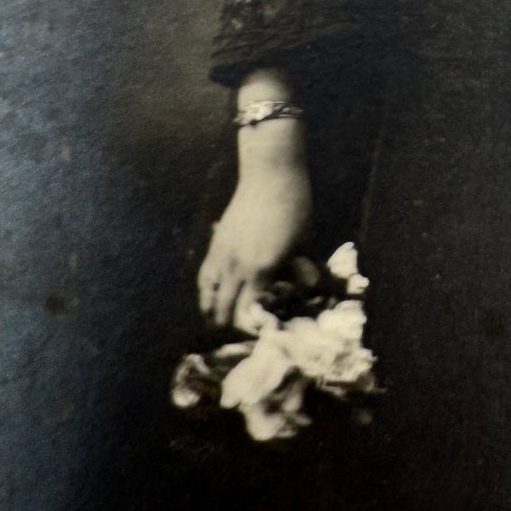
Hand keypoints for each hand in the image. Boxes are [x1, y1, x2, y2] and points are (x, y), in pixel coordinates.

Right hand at [197, 164, 312, 329]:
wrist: (271, 175)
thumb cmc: (295, 207)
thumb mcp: (302, 243)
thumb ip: (299, 269)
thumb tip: (304, 288)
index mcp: (263, 269)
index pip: (252, 310)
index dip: (255, 326)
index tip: (262, 333)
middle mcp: (238, 265)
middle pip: (226, 307)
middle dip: (230, 325)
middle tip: (238, 335)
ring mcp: (224, 253)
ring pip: (209, 292)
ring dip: (212, 309)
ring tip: (215, 321)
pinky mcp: (217, 242)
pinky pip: (206, 273)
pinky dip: (206, 288)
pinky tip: (209, 293)